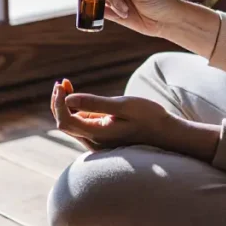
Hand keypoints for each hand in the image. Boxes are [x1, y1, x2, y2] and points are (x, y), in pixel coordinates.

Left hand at [50, 79, 222, 161]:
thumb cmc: (149, 117)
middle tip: (64, 82)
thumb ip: (95, 104)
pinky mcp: (103, 140)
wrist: (168, 134)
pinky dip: (78, 112)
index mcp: (97, 135)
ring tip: (69, 86)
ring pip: (73, 125)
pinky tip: (82, 99)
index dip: (58, 102)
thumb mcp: (123, 106)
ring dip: (68, 106)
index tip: (62, 84)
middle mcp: (94, 144)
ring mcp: (98, 144)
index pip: (65, 121)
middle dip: (60, 102)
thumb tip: (68, 99)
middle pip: (65, 123)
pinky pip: (83, 126)